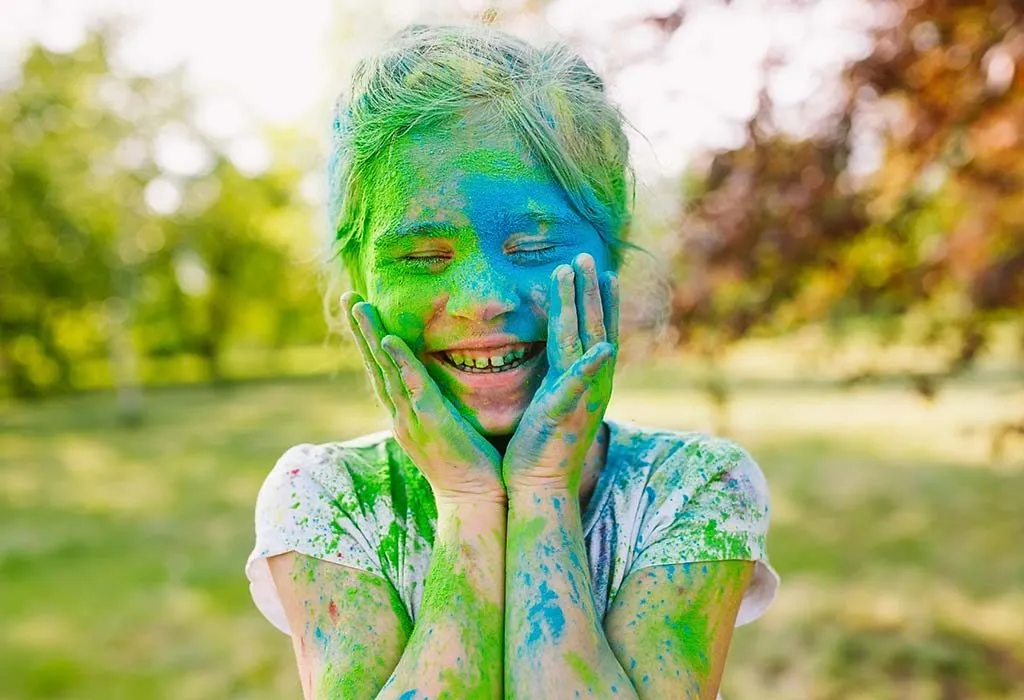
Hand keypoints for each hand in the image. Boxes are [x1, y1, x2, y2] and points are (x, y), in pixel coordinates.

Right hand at [342, 292, 505, 503]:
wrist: (476, 501)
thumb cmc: (470, 465)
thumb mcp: (448, 428)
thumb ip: (440, 403)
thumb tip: (444, 381)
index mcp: (406, 414)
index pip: (383, 370)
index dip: (370, 340)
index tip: (361, 310)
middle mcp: (401, 414)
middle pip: (375, 365)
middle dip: (360, 330)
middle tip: (348, 296)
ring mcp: (413, 419)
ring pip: (386, 371)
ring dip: (371, 336)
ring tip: (358, 306)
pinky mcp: (432, 422)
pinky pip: (413, 387)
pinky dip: (400, 362)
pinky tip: (389, 340)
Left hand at [502, 253, 617, 493]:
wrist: (542, 486)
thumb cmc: (541, 448)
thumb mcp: (551, 404)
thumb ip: (557, 379)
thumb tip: (556, 359)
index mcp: (586, 381)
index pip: (596, 333)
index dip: (600, 302)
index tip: (600, 271)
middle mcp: (591, 385)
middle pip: (594, 328)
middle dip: (590, 290)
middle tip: (586, 255)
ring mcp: (581, 398)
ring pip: (583, 343)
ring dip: (582, 306)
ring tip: (573, 271)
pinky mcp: (564, 414)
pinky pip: (578, 388)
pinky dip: (590, 368)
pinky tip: (600, 348)